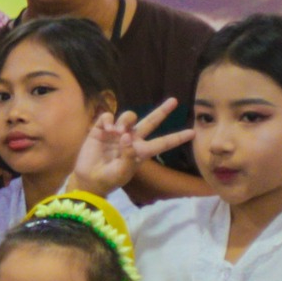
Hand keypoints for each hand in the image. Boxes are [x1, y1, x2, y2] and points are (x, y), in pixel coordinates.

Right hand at [66, 103, 192, 197]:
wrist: (88, 179)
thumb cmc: (109, 179)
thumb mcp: (122, 172)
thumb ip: (128, 155)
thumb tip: (126, 135)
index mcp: (141, 151)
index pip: (163, 143)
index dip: (177, 137)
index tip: (193, 133)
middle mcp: (132, 139)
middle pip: (151, 122)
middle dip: (162, 111)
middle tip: (174, 101)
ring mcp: (116, 133)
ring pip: (129, 117)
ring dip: (126, 120)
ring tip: (116, 131)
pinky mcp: (101, 129)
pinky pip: (108, 116)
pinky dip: (108, 119)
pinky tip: (106, 128)